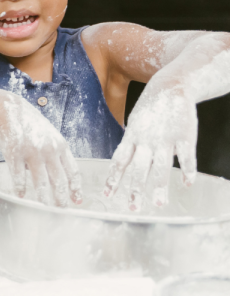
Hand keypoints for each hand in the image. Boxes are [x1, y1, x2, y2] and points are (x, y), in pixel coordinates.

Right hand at [0, 95, 82, 206]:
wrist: (8, 109)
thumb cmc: (30, 125)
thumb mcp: (49, 135)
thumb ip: (56, 153)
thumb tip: (59, 177)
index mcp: (60, 145)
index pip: (73, 171)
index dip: (76, 188)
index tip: (77, 201)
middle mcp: (49, 150)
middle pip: (58, 180)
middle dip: (62, 198)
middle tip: (62, 210)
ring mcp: (31, 152)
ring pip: (40, 182)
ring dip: (43, 198)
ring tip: (45, 208)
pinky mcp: (14, 154)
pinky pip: (19, 176)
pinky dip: (20, 188)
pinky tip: (21, 195)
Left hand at [103, 87, 196, 208]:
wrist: (170, 87)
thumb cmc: (150, 110)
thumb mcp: (135, 125)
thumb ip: (132, 146)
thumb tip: (124, 166)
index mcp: (132, 138)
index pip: (119, 162)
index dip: (113, 179)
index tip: (107, 196)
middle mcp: (146, 140)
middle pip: (138, 169)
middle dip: (135, 190)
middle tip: (132, 208)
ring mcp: (166, 138)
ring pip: (161, 166)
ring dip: (159, 186)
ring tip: (159, 204)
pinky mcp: (184, 135)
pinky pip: (186, 156)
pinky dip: (187, 170)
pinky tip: (187, 183)